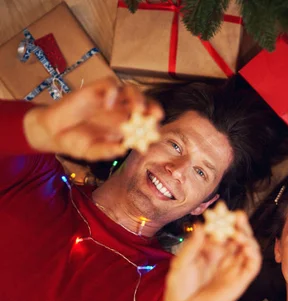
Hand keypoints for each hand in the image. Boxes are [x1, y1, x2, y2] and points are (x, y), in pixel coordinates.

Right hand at [22, 77, 162, 160]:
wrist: (52, 132)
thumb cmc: (76, 142)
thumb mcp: (91, 151)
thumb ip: (106, 151)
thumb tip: (123, 149)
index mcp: (125, 125)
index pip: (146, 119)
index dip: (154, 122)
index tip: (157, 128)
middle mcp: (120, 110)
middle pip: (143, 102)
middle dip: (152, 106)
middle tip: (154, 115)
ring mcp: (109, 99)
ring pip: (130, 89)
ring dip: (138, 97)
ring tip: (137, 109)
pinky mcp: (94, 90)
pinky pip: (109, 84)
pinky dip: (112, 91)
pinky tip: (108, 104)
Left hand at [158, 212, 261, 300]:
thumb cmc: (179, 288)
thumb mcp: (181, 263)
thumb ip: (192, 246)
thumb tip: (201, 226)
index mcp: (211, 252)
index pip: (222, 232)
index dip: (224, 220)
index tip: (222, 208)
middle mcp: (224, 258)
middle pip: (238, 237)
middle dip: (240, 225)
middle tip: (238, 215)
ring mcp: (233, 269)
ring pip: (248, 249)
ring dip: (249, 238)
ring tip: (240, 231)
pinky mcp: (240, 282)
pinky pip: (252, 266)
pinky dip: (254, 254)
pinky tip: (247, 246)